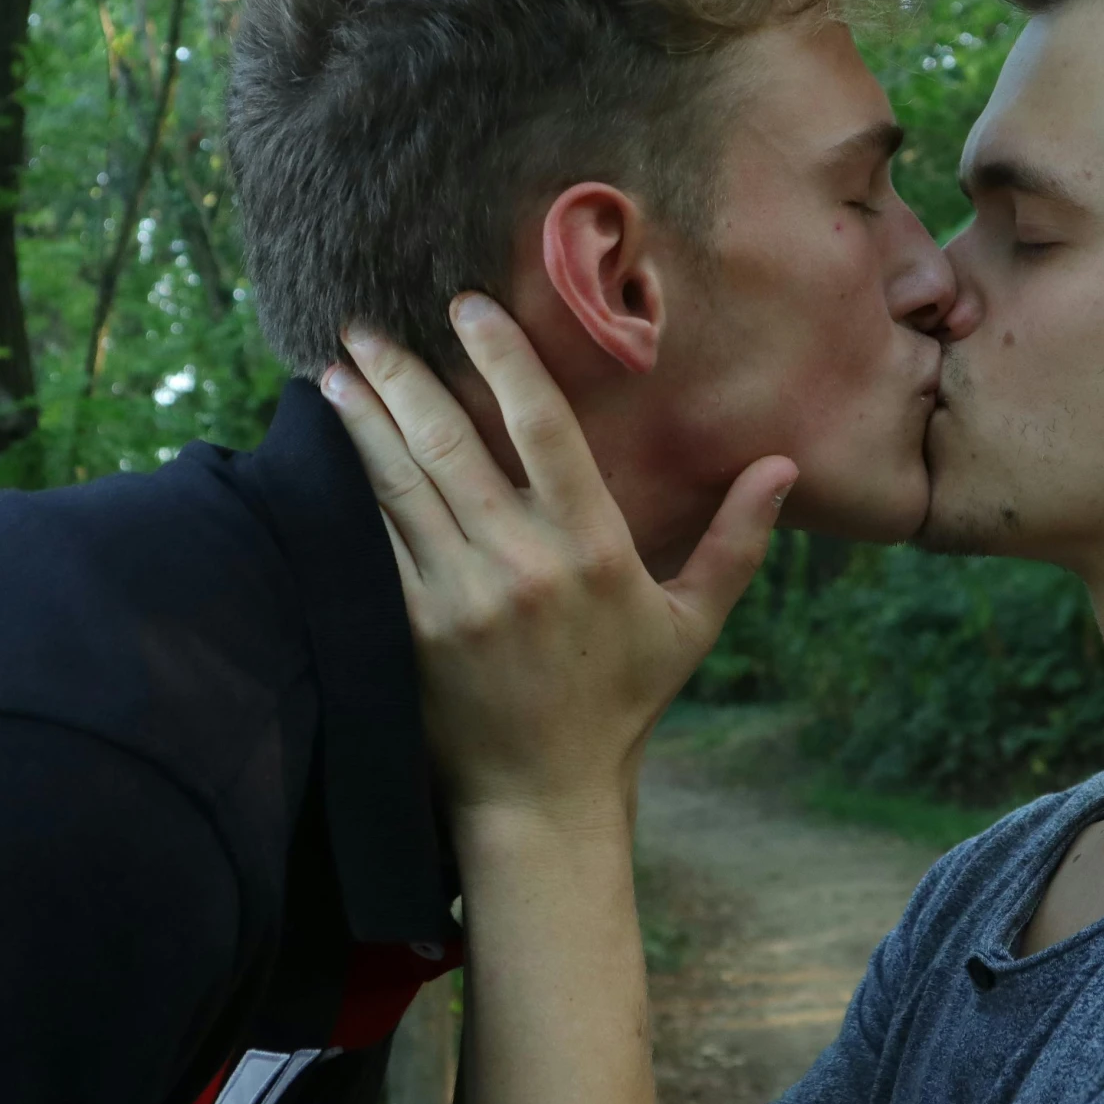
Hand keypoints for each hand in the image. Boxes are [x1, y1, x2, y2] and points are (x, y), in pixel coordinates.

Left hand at [321, 293, 796, 828]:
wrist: (544, 796)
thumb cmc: (622, 703)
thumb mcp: (692, 623)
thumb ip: (735, 540)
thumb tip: (783, 466)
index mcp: (593, 547)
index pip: (542, 427)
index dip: (502, 358)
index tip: (466, 307)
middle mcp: (521, 563)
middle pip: (449, 443)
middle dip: (402, 376)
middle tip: (365, 326)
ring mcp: (459, 596)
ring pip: (398, 486)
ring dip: (361, 423)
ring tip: (333, 373)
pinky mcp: (410, 630)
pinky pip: (372, 543)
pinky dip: (345, 493)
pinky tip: (320, 456)